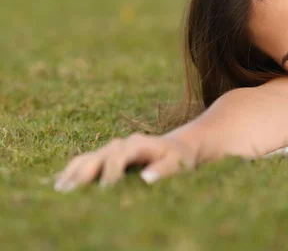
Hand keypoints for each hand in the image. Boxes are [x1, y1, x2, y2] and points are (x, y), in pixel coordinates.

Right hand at [54, 133, 196, 191]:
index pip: (119, 156)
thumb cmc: (179, 157)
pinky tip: (58, 184)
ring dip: (72, 173)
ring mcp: (110, 149)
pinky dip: (71, 172)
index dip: (110, 173)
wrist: (177, 146)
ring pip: (87, 158)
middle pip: (98, 156)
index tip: (104, 191)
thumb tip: (146, 179)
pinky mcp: (105, 156)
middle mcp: (120, 144)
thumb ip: (164, 169)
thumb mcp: (178, 162)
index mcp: (138, 143)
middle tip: (69, 193)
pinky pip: (84, 162)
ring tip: (59, 190)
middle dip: (83, 174)